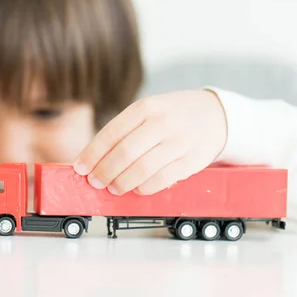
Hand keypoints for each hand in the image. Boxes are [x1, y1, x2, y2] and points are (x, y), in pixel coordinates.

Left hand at [73, 89, 226, 194]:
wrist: (216, 115)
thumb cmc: (173, 115)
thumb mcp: (148, 112)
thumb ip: (124, 132)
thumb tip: (94, 159)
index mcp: (145, 108)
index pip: (111, 133)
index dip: (92, 154)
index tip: (80, 168)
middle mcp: (162, 122)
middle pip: (124, 153)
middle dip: (104, 171)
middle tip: (96, 181)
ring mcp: (179, 142)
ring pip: (142, 169)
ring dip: (122, 183)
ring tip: (113, 187)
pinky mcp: (191, 160)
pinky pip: (162, 180)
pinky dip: (144, 188)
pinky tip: (136, 188)